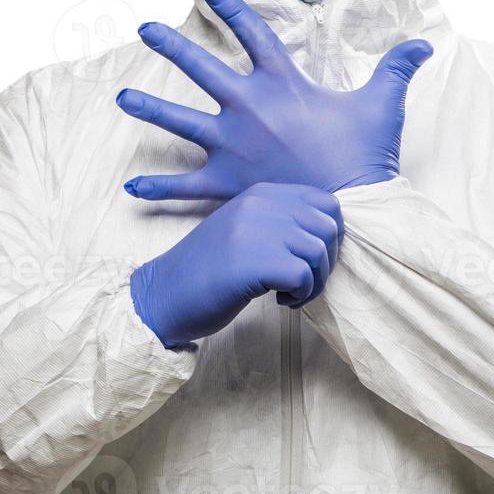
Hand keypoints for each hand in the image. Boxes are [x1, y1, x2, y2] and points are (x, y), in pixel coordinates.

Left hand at [116, 0, 431, 199]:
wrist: (353, 211)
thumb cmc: (365, 156)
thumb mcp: (383, 105)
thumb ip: (397, 68)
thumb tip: (424, 42)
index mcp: (282, 83)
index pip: (251, 32)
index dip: (230, 5)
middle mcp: (249, 108)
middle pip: (200, 68)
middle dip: (169, 46)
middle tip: (144, 30)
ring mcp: (232, 146)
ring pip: (180, 121)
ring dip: (149, 109)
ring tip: (120, 99)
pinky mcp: (227, 184)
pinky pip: (184, 186)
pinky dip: (158, 187)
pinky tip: (131, 186)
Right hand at [130, 182, 343, 349]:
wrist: (163, 293)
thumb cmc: (208, 270)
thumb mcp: (245, 230)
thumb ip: (280, 222)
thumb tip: (330, 233)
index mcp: (261, 193)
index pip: (326, 203)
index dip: (329, 236)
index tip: (311, 259)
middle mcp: (261, 204)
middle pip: (329, 227)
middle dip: (326, 261)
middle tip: (303, 281)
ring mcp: (257, 230)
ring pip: (320, 252)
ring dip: (313, 283)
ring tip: (288, 294)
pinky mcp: (255, 262)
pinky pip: (304, 276)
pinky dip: (300, 295)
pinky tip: (278, 300)